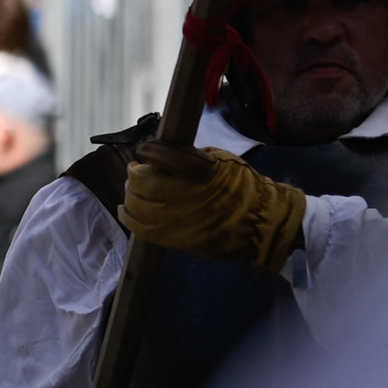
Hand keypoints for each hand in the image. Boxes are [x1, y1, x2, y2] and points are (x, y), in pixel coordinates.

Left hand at [123, 143, 306, 271]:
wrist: (260, 225)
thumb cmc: (242, 188)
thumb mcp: (224, 161)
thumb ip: (190, 156)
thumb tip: (161, 154)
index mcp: (201, 172)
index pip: (161, 154)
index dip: (148, 149)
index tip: (145, 149)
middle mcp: (185, 195)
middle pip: (142, 179)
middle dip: (136, 171)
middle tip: (139, 168)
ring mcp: (176, 219)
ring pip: (136, 202)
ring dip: (131, 191)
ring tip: (136, 186)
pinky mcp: (172, 238)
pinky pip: (137, 226)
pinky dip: (127, 213)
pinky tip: (126, 206)